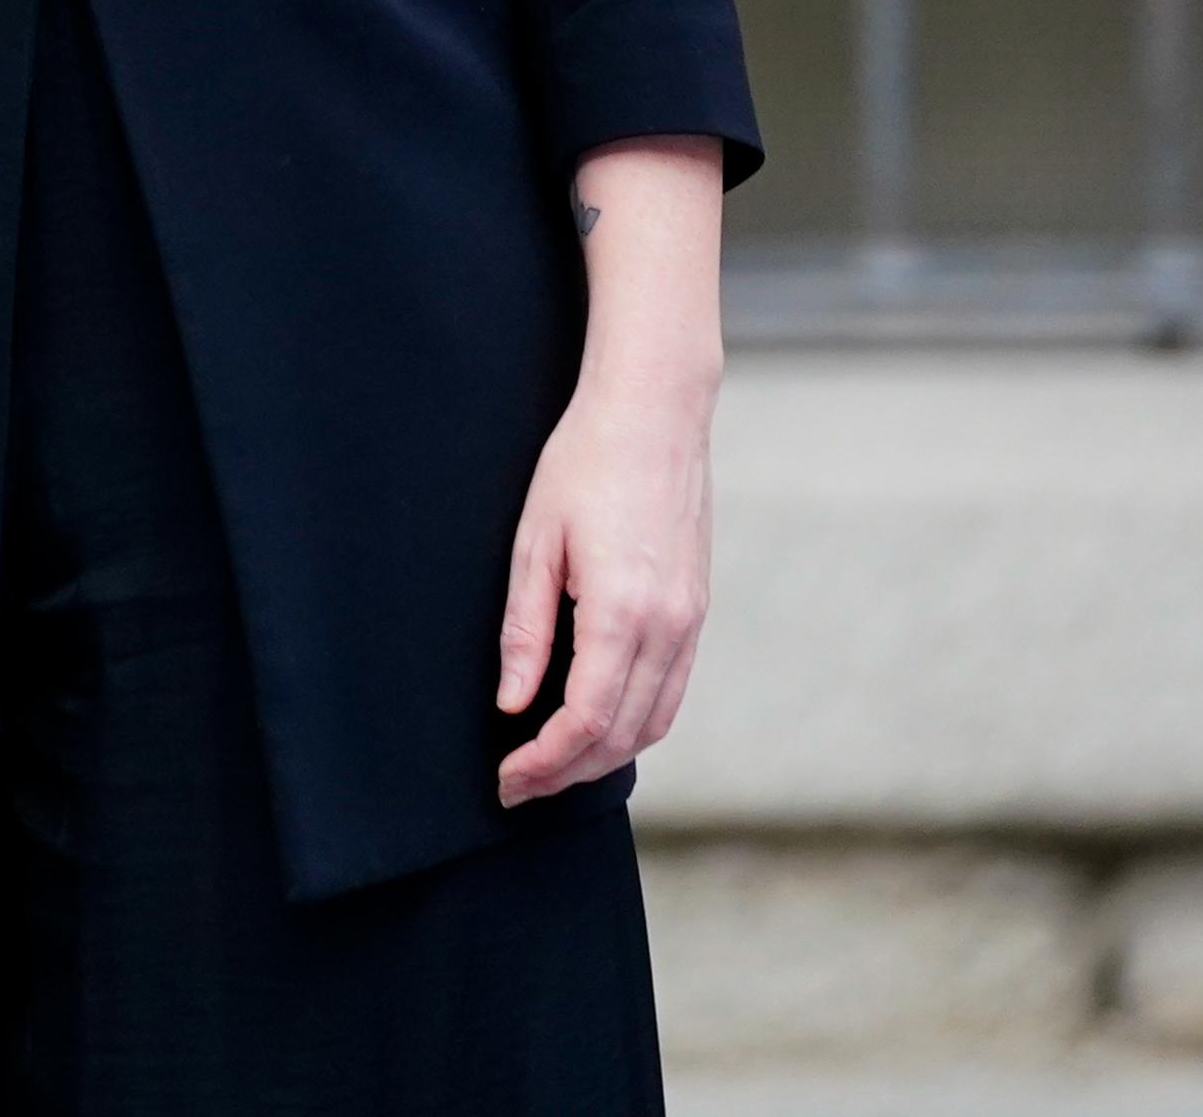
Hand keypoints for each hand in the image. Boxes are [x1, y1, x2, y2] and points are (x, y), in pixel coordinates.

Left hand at [495, 136, 724, 806]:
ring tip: (552, 765)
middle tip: (518, 787)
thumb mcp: (534, 542)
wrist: (655, 415)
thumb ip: (525, 630)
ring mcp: (690, 622)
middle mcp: (668, 627)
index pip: (585, 721)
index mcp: (622, 612)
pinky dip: (635, 723)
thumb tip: (512, 703)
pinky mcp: (697, 612)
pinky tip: (599, 724)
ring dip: (604, 756)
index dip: (543, 763)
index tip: (506, 780)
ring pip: (653, 722)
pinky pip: (671, 692)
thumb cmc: (584, 465)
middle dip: (567, 772)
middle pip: (621, 735)